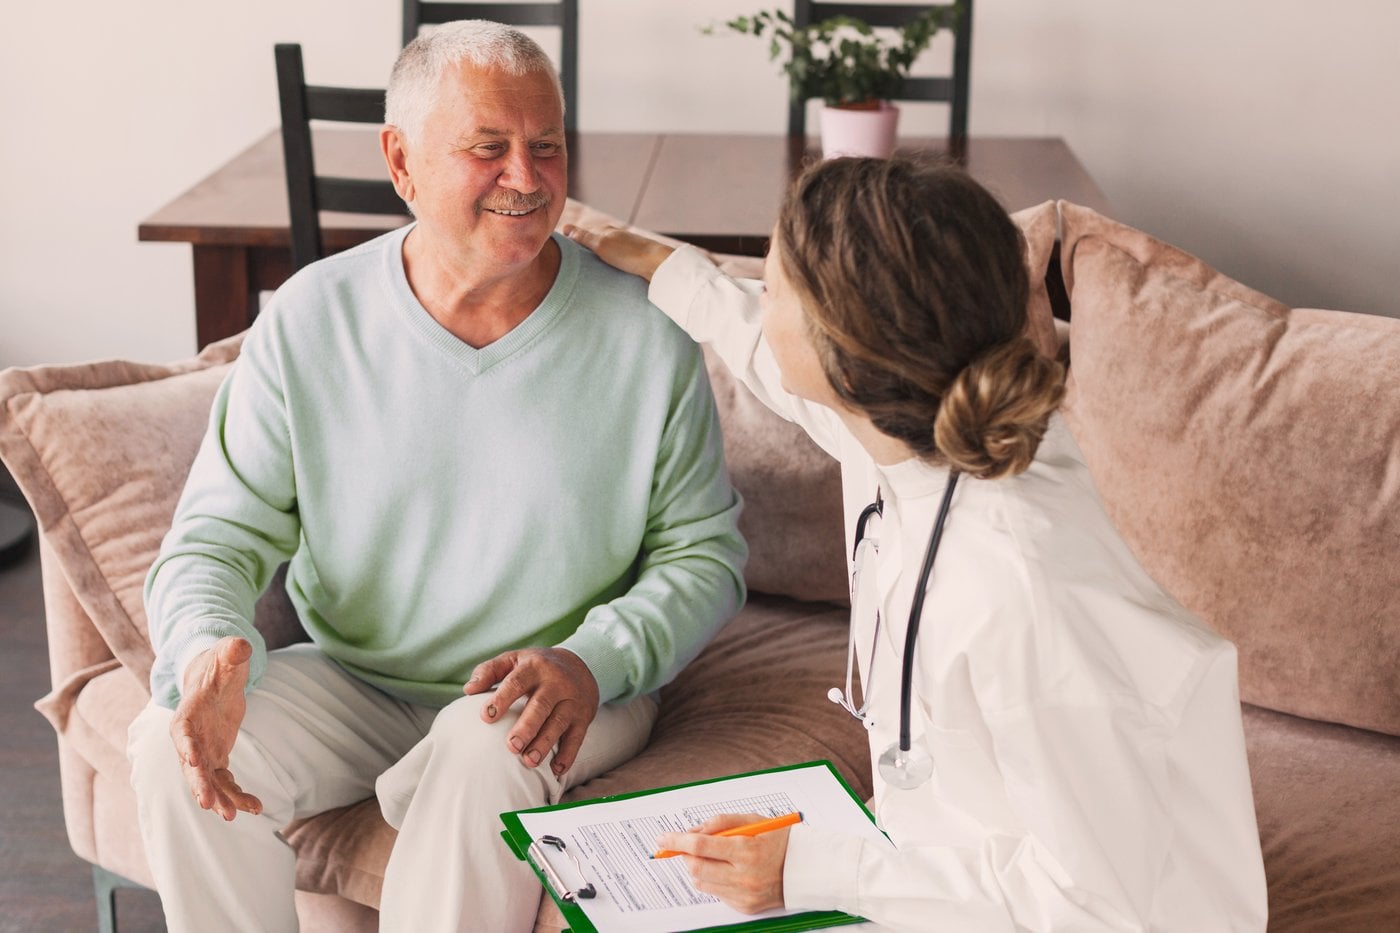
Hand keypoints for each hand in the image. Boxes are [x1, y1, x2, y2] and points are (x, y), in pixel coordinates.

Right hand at [170, 636, 261, 820]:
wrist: (216, 679)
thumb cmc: (220, 665)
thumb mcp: (227, 655)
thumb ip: (232, 651)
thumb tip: (241, 645)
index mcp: (187, 714)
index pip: (182, 733)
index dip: (187, 747)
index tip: (194, 763)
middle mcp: (190, 738)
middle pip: (190, 766)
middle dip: (199, 785)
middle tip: (210, 805)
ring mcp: (203, 751)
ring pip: (208, 780)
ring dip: (220, 798)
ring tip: (233, 816)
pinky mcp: (216, 757)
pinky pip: (225, 781)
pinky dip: (237, 794)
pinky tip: (255, 807)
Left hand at [464, 647, 599, 775]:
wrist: (580, 665)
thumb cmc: (536, 666)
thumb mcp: (513, 659)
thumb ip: (489, 671)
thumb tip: (468, 690)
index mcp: (534, 667)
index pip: (517, 682)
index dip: (502, 698)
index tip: (486, 717)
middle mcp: (555, 683)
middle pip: (541, 705)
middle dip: (527, 726)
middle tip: (512, 746)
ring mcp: (571, 701)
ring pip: (558, 723)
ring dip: (544, 743)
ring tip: (529, 761)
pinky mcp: (583, 717)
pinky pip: (577, 737)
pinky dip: (568, 754)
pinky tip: (557, 769)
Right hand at [562, 223, 674, 280]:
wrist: (658, 265)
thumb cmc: (629, 254)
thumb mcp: (601, 245)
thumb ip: (584, 237)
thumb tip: (566, 228)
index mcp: (609, 231)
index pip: (587, 232)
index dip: (576, 238)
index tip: (565, 245)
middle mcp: (619, 237)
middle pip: (599, 241)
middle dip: (588, 248)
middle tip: (575, 258)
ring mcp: (629, 249)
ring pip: (610, 252)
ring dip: (601, 258)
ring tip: (590, 268)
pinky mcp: (637, 261)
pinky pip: (619, 261)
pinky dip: (611, 265)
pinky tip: (610, 273)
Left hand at [655, 813, 788, 913]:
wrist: (807, 869)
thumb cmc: (781, 840)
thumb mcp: (753, 821)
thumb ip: (721, 822)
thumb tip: (692, 831)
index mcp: (746, 851)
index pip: (700, 846)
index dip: (677, 841)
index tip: (663, 838)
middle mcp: (744, 877)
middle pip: (696, 868)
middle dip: (685, 855)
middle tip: (685, 846)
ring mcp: (743, 895)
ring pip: (702, 883)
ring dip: (697, 868)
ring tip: (712, 856)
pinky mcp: (744, 907)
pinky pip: (716, 893)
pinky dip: (713, 880)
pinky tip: (727, 870)